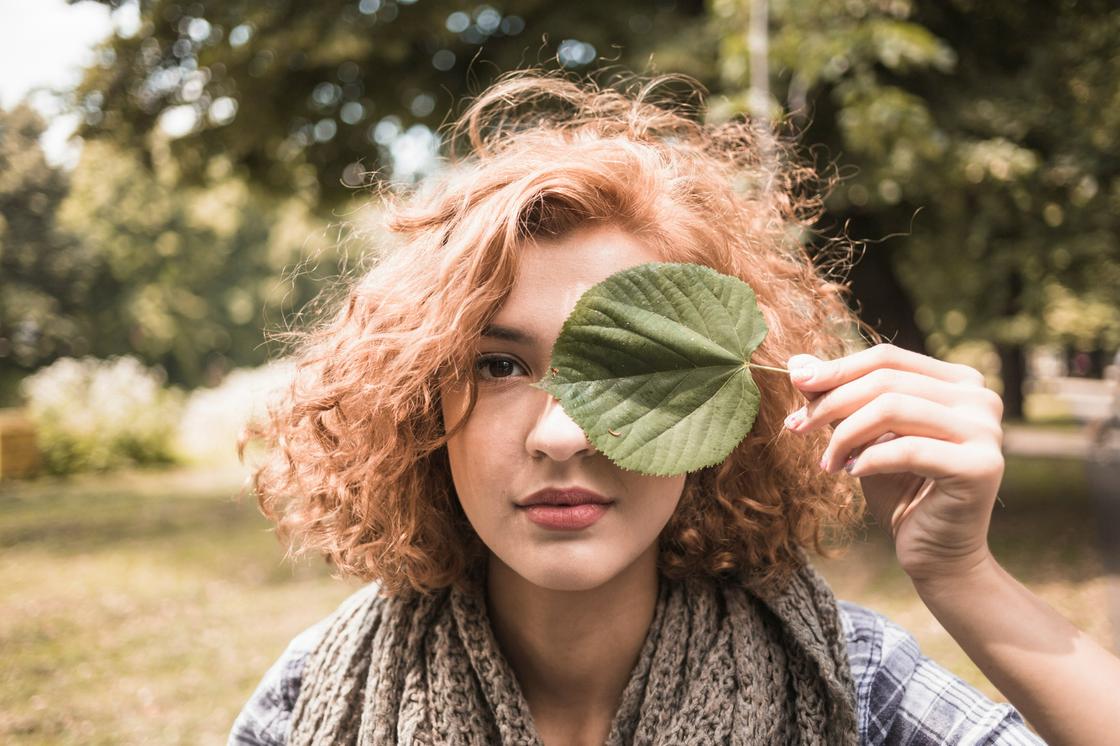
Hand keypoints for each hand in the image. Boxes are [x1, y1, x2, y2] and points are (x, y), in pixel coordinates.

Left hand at [783, 344, 1005, 582]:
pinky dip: (870, 459)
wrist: (936, 554)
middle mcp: (980, 398)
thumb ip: (839, 398)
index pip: (887, 359)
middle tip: (796, 426)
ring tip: (827, 461)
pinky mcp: (981, 466)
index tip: (796, 384)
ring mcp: (986, 431)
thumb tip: (797, 363)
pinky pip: (907, 450)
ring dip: (845, 434)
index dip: (837, 370)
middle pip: (886, 381)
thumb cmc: (899, 489)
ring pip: (893, 409)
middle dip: (831, 403)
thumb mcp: (864, 436)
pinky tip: (852, 473)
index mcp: (959, 381)